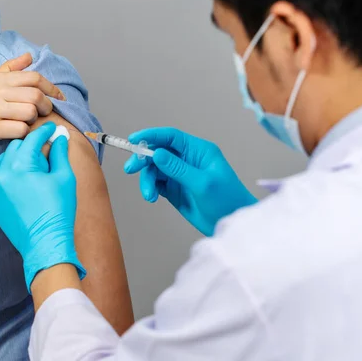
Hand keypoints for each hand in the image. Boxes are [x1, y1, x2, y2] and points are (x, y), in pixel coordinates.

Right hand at [0, 53, 65, 153]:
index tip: (59, 98)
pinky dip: (24, 133)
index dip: (52, 88)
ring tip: (30, 123)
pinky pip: (19, 130)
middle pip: (36, 94)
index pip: (34, 77)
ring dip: (35, 119)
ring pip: (30, 111)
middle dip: (47, 105)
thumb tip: (28, 56)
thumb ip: (8, 69)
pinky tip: (19, 134)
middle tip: (45, 113)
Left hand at [0, 122, 84, 290]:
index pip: (31, 138)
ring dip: (20, 158)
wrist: (44, 243)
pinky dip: (12, 175)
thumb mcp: (64, 178)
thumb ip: (59, 154)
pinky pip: (1, 179)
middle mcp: (3, 173)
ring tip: (37, 166)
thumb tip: (59, 138)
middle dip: (30, 144)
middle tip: (46, 147)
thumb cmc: (58, 211)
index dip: (44, 131)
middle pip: (16, 147)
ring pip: (6, 162)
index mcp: (20, 165)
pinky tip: (26, 182)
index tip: (51, 128)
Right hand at [124, 127, 256, 235]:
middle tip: (130, 169)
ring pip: (154, 170)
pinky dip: (151, 189)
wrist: (231, 224)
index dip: (151, 136)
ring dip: (147, 180)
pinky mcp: (175, 190)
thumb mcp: (202, 183)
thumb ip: (178, 168)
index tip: (133, 139)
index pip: (171, 137)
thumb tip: (157, 154)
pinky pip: (156, 183)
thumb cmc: (227, 201)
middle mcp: (187, 160)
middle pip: (158, 152)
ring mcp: (180, 175)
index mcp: (198, 151)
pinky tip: (152, 198)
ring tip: (149, 196)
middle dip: (143, 160)